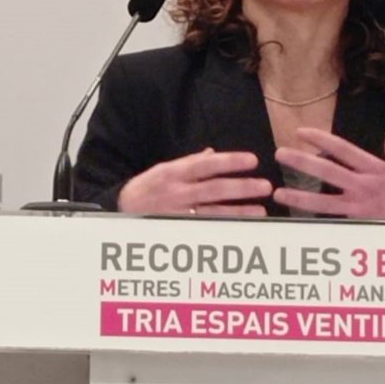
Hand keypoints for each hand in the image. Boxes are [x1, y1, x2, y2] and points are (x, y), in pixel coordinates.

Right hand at [117, 148, 272, 216]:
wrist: (118, 213)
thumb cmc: (144, 189)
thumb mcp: (162, 170)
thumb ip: (189, 163)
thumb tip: (212, 153)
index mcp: (173, 173)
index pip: (206, 164)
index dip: (230, 161)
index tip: (252, 160)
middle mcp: (177, 192)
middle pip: (215, 189)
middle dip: (242, 188)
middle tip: (265, 186)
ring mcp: (178, 213)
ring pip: (215, 213)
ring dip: (240, 211)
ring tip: (261, 210)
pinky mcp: (179, 230)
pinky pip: (206, 229)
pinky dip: (226, 228)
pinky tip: (242, 227)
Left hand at [273, 125, 384, 219]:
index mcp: (375, 170)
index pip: (344, 150)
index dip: (322, 140)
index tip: (301, 132)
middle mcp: (363, 187)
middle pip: (328, 172)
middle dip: (302, 162)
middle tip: (279, 154)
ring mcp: (358, 208)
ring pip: (323, 202)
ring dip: (299, 197)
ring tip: (278, 193)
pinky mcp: (356, 226)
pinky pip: (332, 223)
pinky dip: (314, 222)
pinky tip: (295, 221)